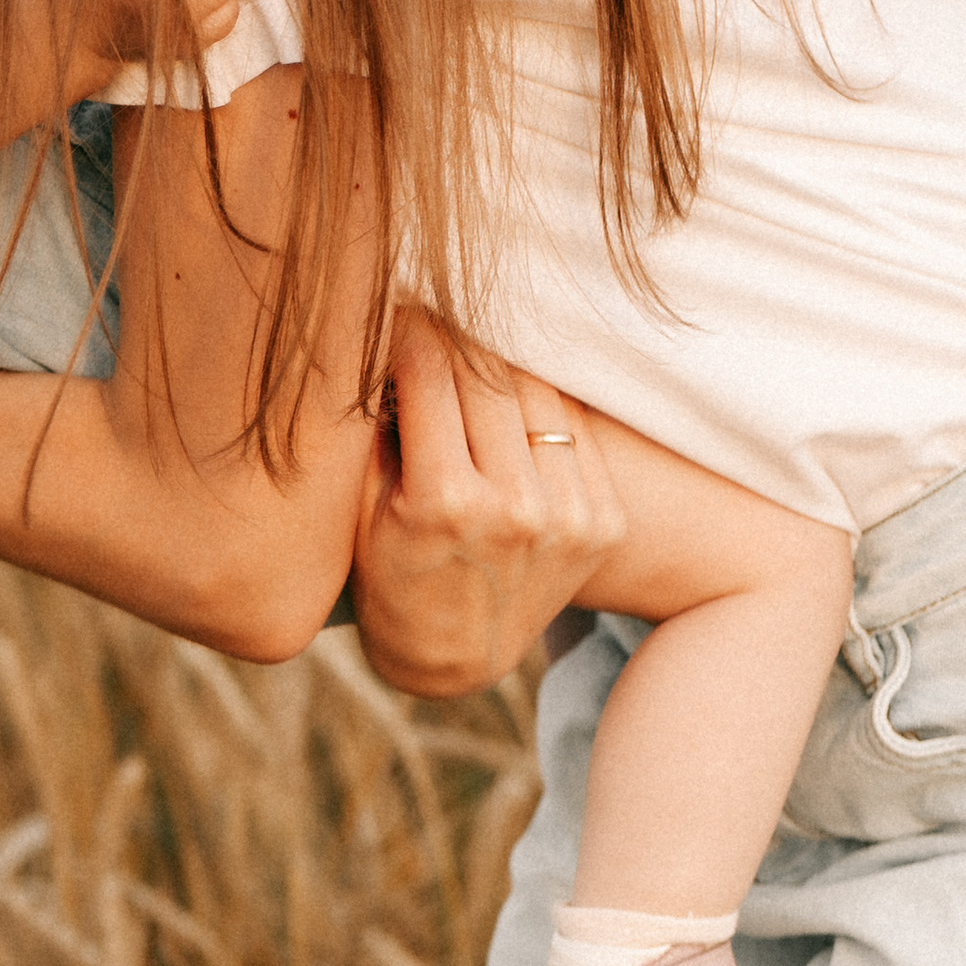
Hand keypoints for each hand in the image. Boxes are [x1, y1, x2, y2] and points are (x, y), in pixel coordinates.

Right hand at [349, 316, 623, 697]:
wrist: (454, 656)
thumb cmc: (388, 572)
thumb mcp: (362, 504)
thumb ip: (376, 422)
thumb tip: (383, 331)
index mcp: (446, 503)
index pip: (430, 372)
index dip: (408, 328)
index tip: (393, 310)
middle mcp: (518, 508)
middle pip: (486, 373)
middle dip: (450, 338)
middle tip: (428, 320)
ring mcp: (570, 516)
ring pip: (537, 390)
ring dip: (497, 364)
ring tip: (466, 356)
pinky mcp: (602, 521)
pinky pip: (574, 426)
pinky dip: (539, 404)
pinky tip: (509, 399)